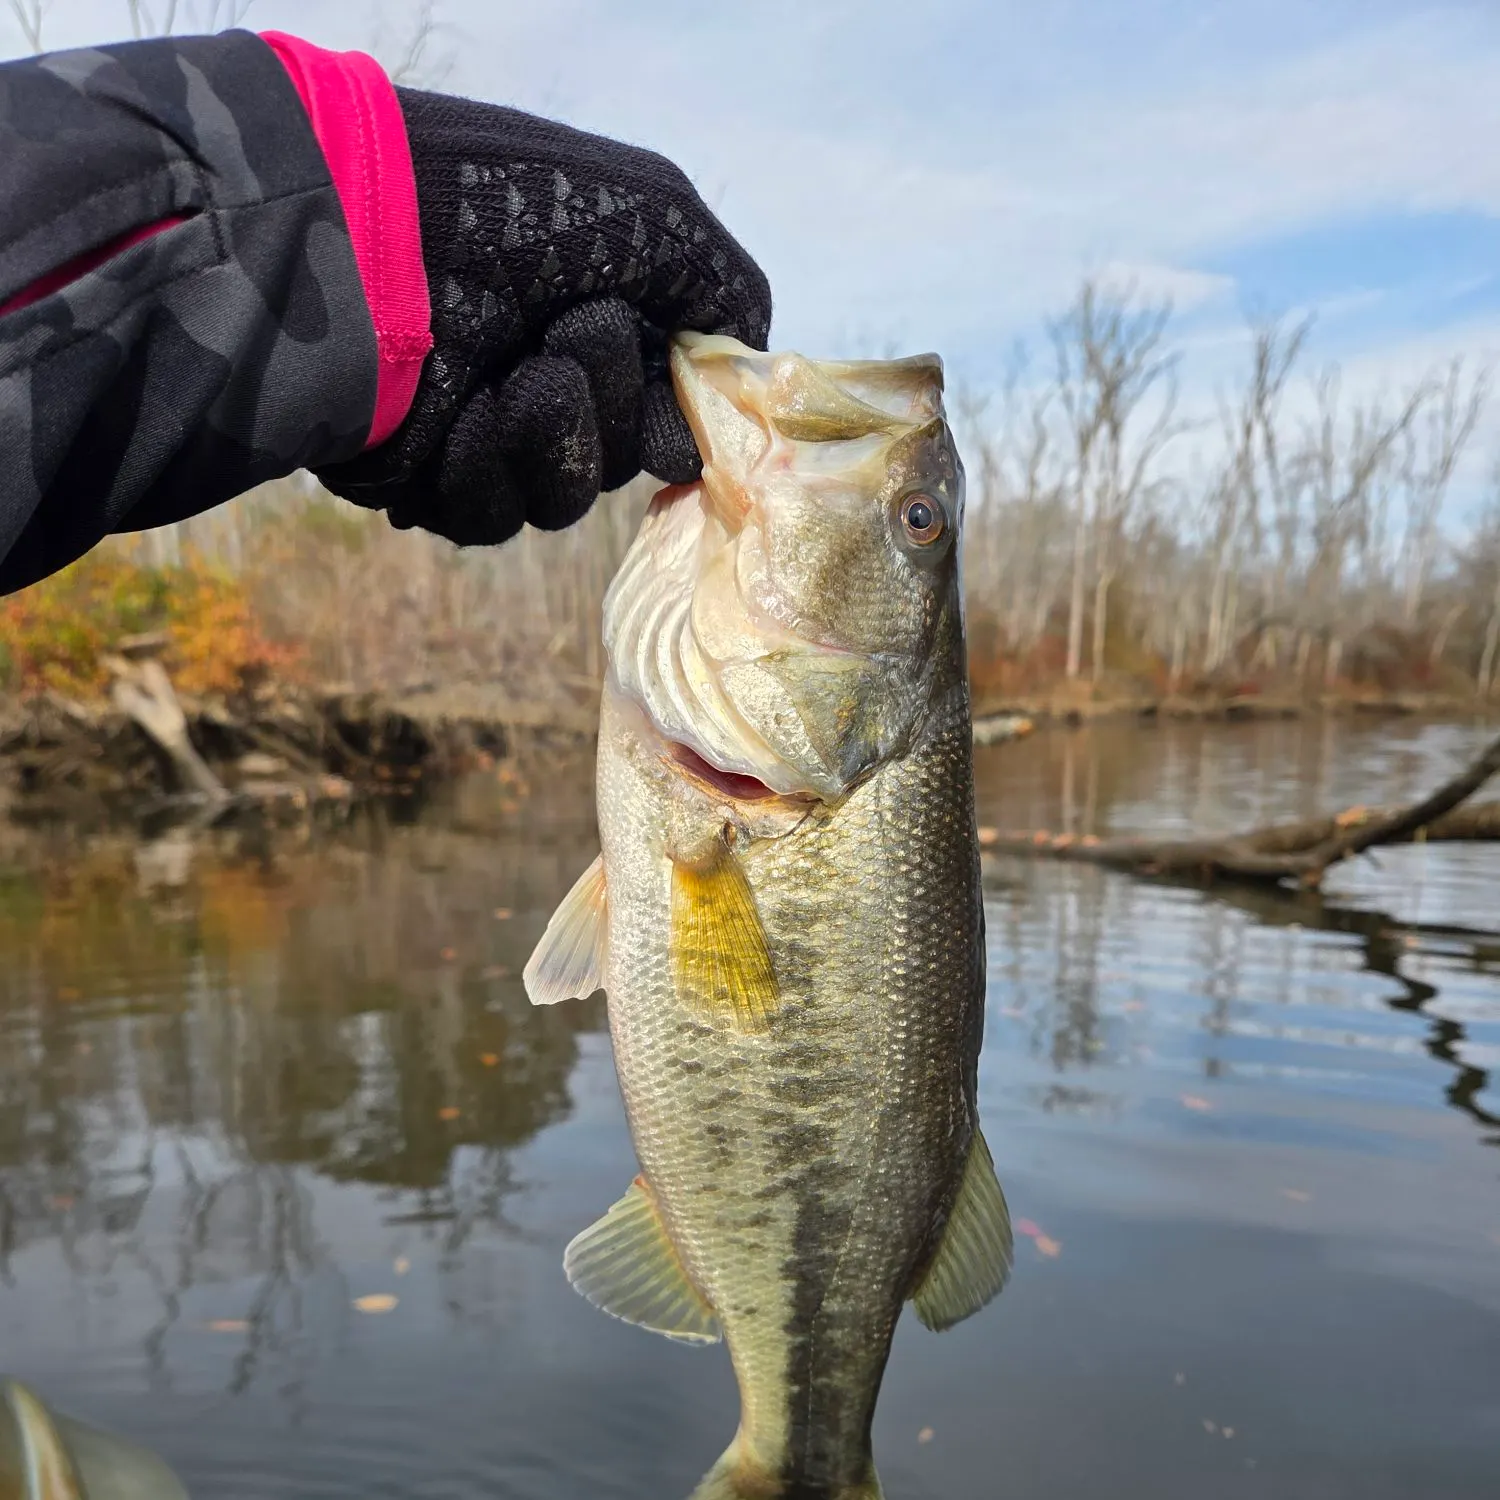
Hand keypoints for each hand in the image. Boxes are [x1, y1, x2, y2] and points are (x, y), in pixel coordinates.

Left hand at [313, 88, 770, 545]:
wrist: (369, 234)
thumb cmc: (515, 207)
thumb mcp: (658, 216)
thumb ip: (727, 290)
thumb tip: (748, 367)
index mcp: (597, 331)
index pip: (666, 418)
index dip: (678, 418)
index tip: (679, 394)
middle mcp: (546, 387)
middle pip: (620, 462)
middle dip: (611, 406)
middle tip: (570, 331)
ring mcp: (484, 436)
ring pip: (560, 502)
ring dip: (555, 436)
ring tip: (517, 370)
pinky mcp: (426, 478)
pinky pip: (490, 516)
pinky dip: (488, 462)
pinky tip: (462, 404)